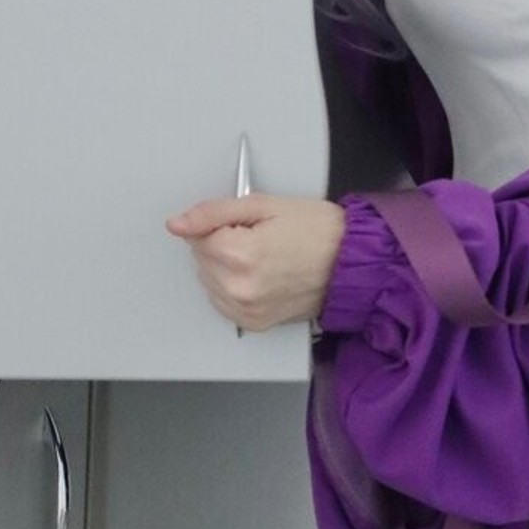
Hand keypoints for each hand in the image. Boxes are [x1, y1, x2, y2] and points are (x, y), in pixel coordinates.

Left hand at [165, 194, 344, 331]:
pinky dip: (235, 287)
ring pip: (209, 281)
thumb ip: (215, 212)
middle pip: (201, 259)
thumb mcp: (266, 205)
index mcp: (240, 255)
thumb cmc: (318, 231)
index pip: (197, 236)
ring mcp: (246, 310)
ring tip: (264, 257)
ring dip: (226, 267)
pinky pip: (223, 301)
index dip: (222, 224)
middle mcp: (239, 288)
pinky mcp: (253, 323)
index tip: (248, 224)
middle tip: (260, 238)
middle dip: (222, 245)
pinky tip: (261, 275)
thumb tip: (178, 223)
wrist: (350, 262)